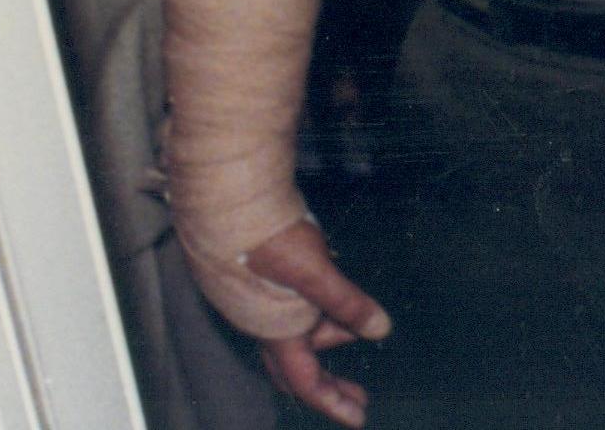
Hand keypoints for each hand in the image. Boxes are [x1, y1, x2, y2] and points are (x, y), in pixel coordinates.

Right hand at [244, 219, 390, 425]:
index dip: (333, 403)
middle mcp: (262, 324)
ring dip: (327, 337)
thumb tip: (381, 330)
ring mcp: (255, 301)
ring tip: (356, 327)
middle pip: (297, 368)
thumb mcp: (314, 271)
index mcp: (276, 331)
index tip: (359, 419)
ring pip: (295, 334)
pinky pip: (287, 308)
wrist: (224, 198)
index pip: (305, 381)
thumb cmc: (266, 235)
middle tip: (359, 397)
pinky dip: (313, 312)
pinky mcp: (254, 278)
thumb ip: (346, 302)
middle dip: (330, 384)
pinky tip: (327, 297)